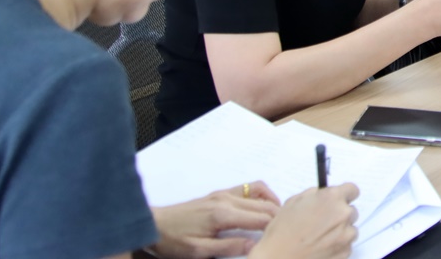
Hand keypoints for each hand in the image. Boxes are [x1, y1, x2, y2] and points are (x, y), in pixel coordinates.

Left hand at [150, 182, 280, 258]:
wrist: (153, 224)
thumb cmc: (174, 240)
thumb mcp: (199, 251)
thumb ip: (229, 247)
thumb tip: (255, 246)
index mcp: (224, 214)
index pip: (260, 219)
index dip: (275, 228)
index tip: (284, 237)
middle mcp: (227, 199)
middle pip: (264, 205)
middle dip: (279, 217)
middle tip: (287, 230)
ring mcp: (223, 194)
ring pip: (259, 191)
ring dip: (272, 203)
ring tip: (279, 218)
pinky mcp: (219, 194)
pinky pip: (247, 188)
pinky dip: (261, 195)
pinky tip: (262, 208)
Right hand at [250, 184, 359, 258]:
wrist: (278, 258)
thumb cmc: (282, 231)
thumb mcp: (294, 202)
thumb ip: (314, 194)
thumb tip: (322, 193)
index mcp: (332, 198)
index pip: (352, 189)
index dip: (345, 194)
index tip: (339, 200)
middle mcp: (343, 214)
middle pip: (351, 210)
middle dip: (340, 214)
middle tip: (323, 221)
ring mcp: (346, 235)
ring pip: (350, 229)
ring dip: (340, 230)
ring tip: (320, 236)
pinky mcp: (345, 252)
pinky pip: (347, 245)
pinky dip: (338, 245)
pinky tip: (322, 247)